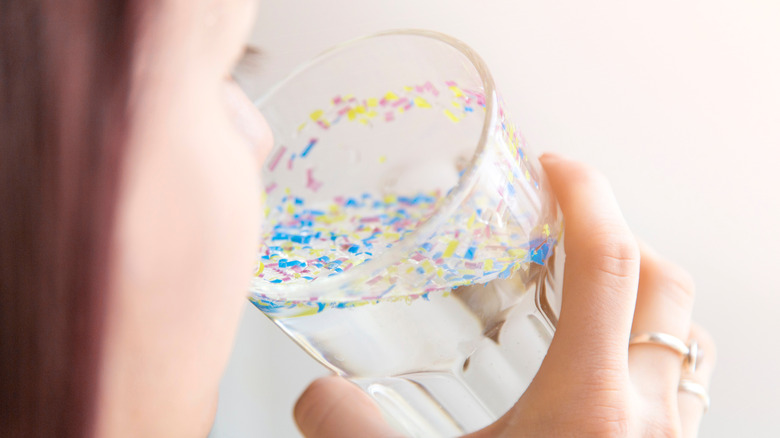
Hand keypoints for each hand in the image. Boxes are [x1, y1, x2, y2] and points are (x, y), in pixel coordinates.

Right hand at [293, 155, 715, 437]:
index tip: (552, 164)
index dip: (583, 194)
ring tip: (582, 286)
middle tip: (560, 226)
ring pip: (682, 334)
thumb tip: (310, 400)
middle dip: (617, 233)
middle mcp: (644, 414)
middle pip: (664, 283)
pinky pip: (676, 383)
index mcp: (589, 404)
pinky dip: (645, 349)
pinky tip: (593, 365)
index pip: (608, 261)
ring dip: (641, 293)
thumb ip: (353, 433)